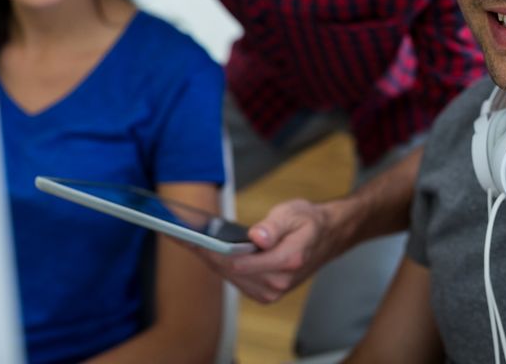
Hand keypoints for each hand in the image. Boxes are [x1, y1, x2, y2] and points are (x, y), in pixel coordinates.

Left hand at [198, 198, 339, 302]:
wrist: (327, 238)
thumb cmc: (309, 221)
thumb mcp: (294, 213)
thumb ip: (274, 227)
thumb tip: (257, 237)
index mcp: (287, 261)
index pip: (239, 262)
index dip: (212, 250)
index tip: (191, 237)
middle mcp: (278, 282)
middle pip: (230, 270)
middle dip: (204, 252)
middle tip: (179, 233)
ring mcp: (272, 291)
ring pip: (229, 276)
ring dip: (208, 259)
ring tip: (185, 238)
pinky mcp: (265, 293)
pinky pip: (235, 279)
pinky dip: (218, 264)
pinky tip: (204, 249)